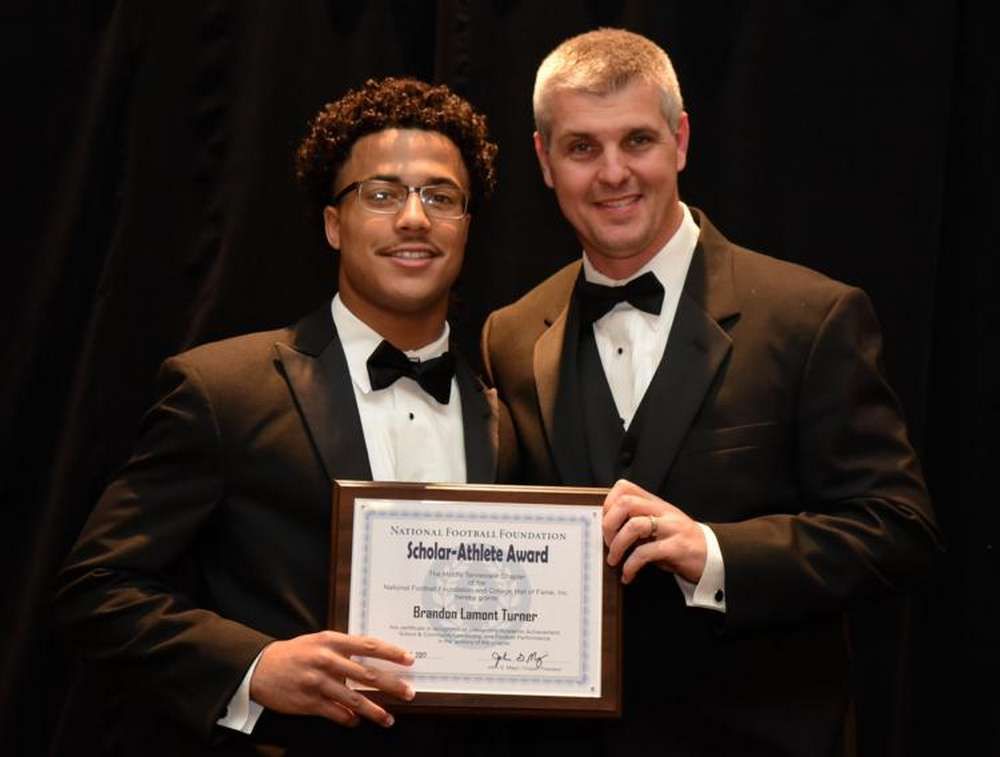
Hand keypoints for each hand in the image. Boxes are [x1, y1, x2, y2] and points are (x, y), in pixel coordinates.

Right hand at [249, 630, 414, 726]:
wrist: (260, 667)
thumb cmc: (295, 653)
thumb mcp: (319, 641)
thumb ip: (344, 648)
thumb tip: (373, 658)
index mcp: (331, 641)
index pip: (368, 645)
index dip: (391, 652)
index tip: (409, 659)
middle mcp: (327, 660)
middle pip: (366, 674)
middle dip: (391, 685)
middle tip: (409, 692)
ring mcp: (317, 682)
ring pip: (353, 699)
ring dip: (374, 710)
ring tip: (388, 719)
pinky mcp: (308, 702)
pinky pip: (335, 713)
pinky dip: (348, 719)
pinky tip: (357, 722)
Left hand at [602, 479, 706, 583]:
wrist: (714, 556)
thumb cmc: (681, 543)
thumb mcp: (659, 527)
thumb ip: (638, 523)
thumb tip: (608, 531)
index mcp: (656, 504)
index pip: (625, 488)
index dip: (608, 504)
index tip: (605, 524)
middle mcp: (663, 511)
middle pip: (626, 503)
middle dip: (609, 525)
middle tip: (608, 543)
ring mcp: (672, 528)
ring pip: (635, 526)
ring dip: (618, 546)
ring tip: (615, 560)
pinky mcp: (677, 547)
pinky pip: (646, 552)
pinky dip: (631, 565)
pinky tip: (628, 575)